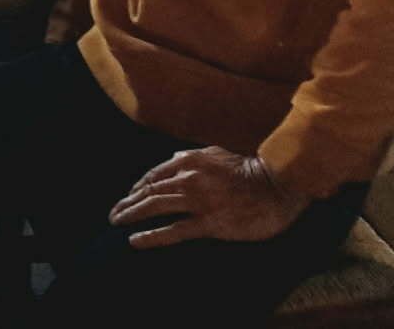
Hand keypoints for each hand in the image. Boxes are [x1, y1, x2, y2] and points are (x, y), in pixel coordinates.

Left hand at [109, 147, 308, 248]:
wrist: (279, 185)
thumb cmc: (251, 168)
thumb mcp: (217, 153)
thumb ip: (192, 156)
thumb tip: (172, 157)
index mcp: (189, 161)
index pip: (154, 176)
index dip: (137, 187)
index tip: (128, 196)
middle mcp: (188, 179)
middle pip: (149, 191)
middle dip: (128, 202)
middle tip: (114, 213)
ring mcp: (198, 201)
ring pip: (155, 207)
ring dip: (132, 215)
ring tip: (116, 222)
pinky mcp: (210, 223)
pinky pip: (174, 230)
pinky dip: (152, 236)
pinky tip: (135, 240)